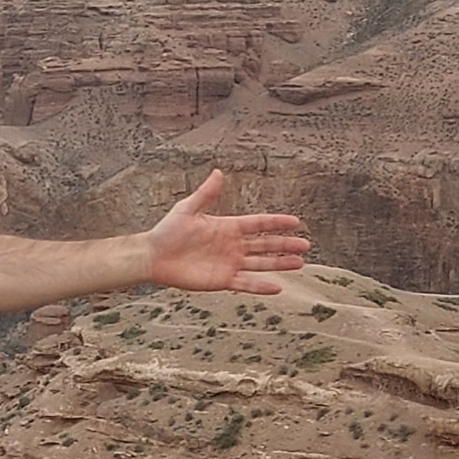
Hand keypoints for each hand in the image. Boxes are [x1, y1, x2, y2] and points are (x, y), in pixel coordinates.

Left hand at [141, 171, 308, 295]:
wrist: (153, 256)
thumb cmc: (168, 231)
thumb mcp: (188, 209)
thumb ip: (206, 194)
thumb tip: (218, 172)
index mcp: (228, 227)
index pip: (258, 224)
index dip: (277, 223)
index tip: (295, 222)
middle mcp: (233, 245)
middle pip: (265, 245)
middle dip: (285, 245)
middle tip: (305, 245)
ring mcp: (230, 263)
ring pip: (261, 264)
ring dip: (280, 264)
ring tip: (300, 264)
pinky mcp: (222, 280)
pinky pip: (246, 283)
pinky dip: (261, 286)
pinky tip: (277, 286)